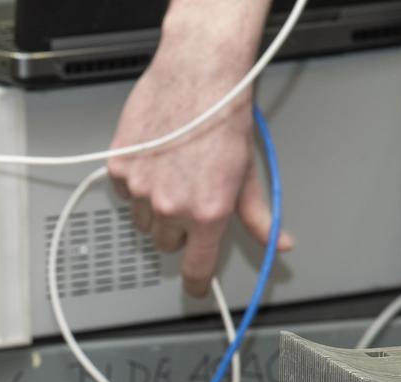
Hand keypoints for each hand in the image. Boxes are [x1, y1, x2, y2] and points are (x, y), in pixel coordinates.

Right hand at [107, 0, 291, 296]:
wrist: (198, 74)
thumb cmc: (224, 116)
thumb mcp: (248, 172)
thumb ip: (259, 216)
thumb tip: (279, 242)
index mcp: (208, 213)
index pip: (197, 268)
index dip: (197, 283)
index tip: (196, 288)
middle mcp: (173, 207)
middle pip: (168, 244)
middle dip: (179, 230)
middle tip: (189, 200)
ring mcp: (143, 189)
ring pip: (144, 221)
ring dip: (156, 209)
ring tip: (173, 174)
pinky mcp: (121, 168)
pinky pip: (126, 192)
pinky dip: (137, 182)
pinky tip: (155, 159)